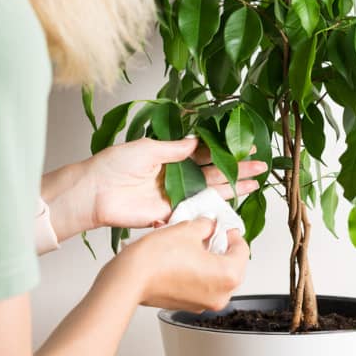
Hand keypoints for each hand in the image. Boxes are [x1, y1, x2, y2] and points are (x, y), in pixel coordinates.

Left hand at [43, 138, 265, 241]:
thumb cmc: (112, 166)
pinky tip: (234, 205)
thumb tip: (199, 142)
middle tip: (262, 166)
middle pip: (214, 172)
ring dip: (234, 188)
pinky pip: (196, 211)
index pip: (205, 152)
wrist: (93, 194)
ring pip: (210, 191)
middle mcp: (176, 176)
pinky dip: (214, 209)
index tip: (246, 147)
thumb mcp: (146, 148)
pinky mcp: (170, 214)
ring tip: (257, 183)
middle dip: (238, 169)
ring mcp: (175, 195)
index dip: (225, 150)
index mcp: (170, 156)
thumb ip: (175, 148)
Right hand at [98, 217, 249, 311]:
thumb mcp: (188, 229)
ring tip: (191, 244)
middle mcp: (221, 295)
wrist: (129, 279)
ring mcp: (204, 304)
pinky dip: (196, 271)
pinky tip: (182, 257)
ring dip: (207, 259)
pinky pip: (201, 285)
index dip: (232, 233)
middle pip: (231, 266)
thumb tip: (210, 225)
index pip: (243, 250)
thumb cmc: (156, 259)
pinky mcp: (188, 305)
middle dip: (220, 247)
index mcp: (229, 276)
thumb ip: (206, 225)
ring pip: (215, 276)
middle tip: (208, 233)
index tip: (222, 227)